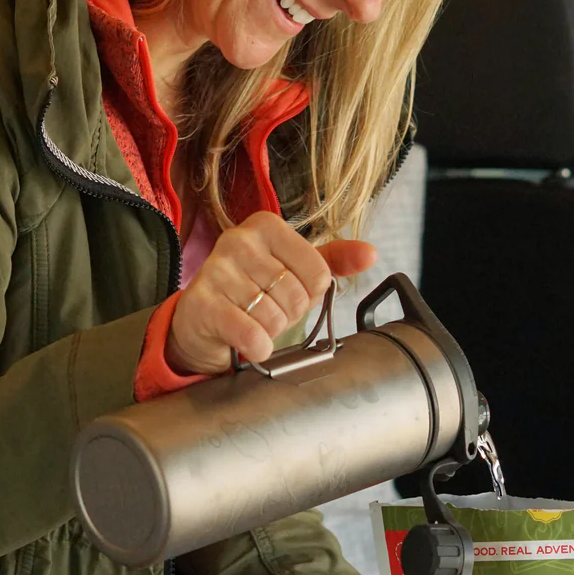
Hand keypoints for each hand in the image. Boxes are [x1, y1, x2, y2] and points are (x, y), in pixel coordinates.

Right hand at [167, 211, 376, 374]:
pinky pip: (252, 335)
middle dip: (289, 314)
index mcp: (266, 226)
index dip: (311, 294)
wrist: (203, 320)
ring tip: (253, 320)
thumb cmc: (253, 290)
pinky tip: (247, 341)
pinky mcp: (203, 305)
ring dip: (271, 330)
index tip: (291, 292)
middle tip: (269, 309)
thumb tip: (370, 253)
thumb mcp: (294, 269)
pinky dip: (258, 347)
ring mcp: (216, 271)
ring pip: (275, 317)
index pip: (319, 272)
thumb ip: (334, 260)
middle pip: (297, 296)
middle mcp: (238, 240)